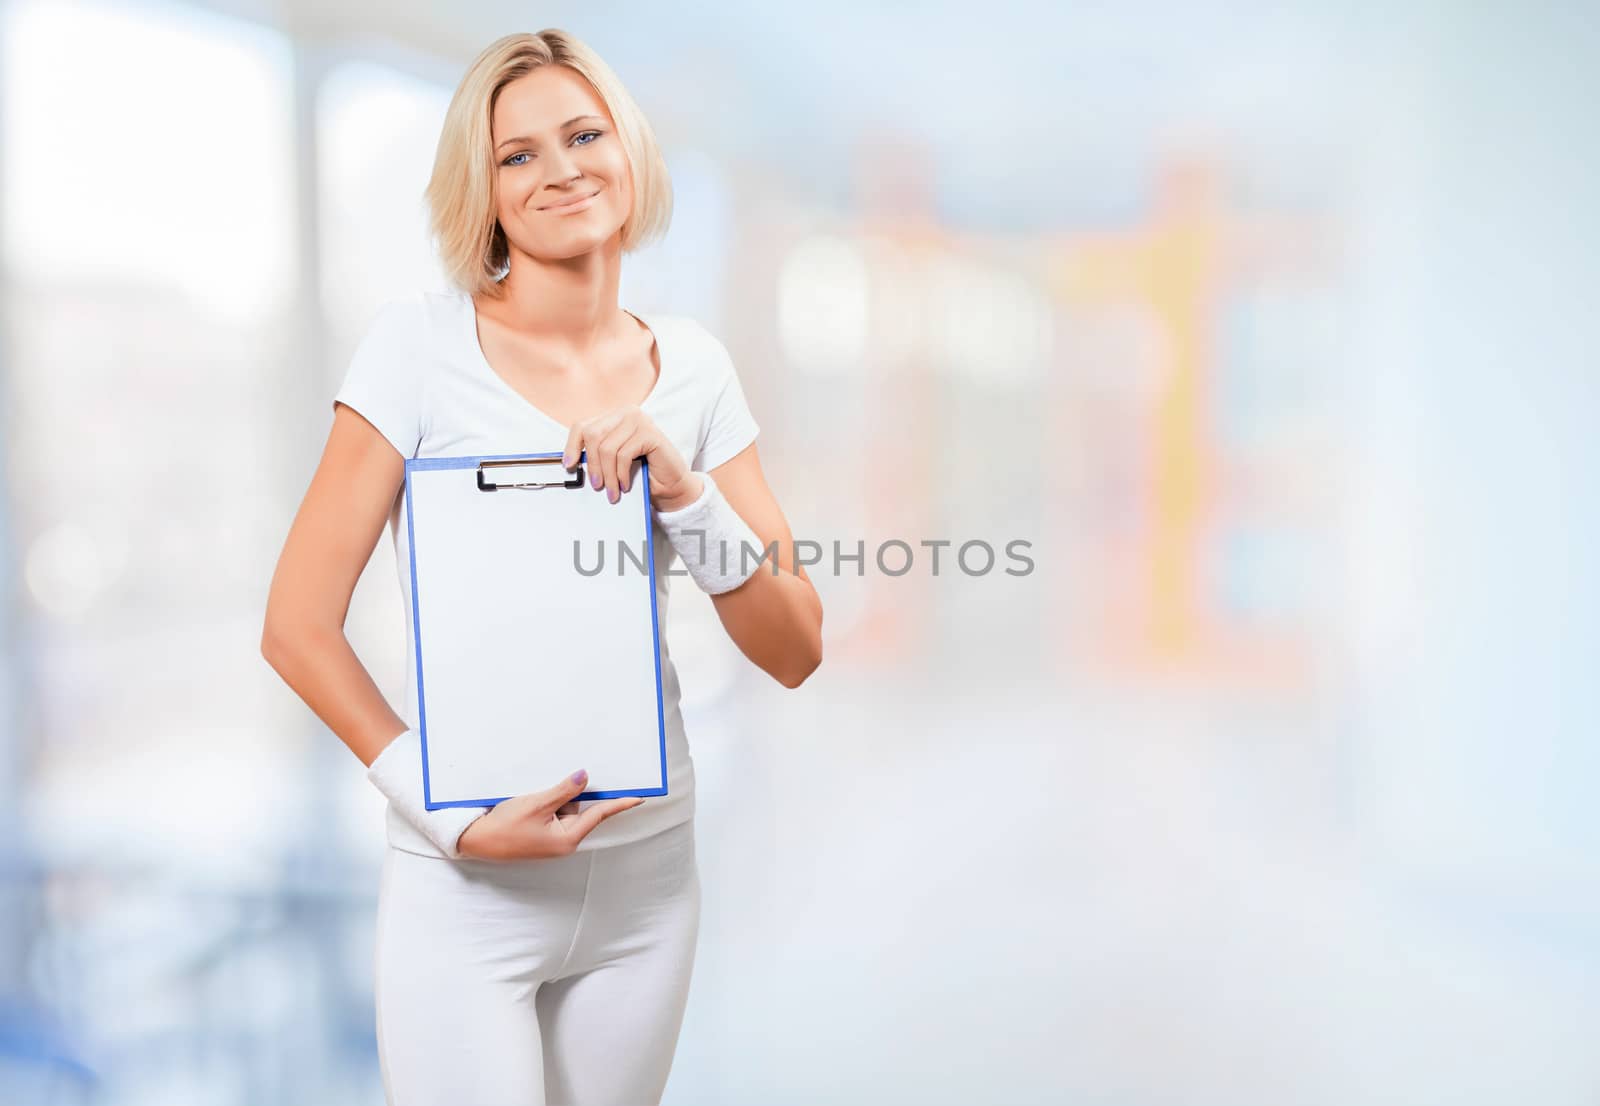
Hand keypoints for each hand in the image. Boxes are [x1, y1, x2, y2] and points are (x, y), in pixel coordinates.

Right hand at [456, 769, 645, 859]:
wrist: (476, 841)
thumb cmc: (504, 827)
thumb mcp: (536, 804)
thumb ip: (564, 791)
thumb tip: (585, 778)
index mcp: (567, 839)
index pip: (599, 815)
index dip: (619, 803)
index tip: (639, 797)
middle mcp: (563, 840)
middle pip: (582, 809)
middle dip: (575, 793)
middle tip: (568, 781)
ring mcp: (552, 837)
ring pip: (566, 808)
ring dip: (558, 796)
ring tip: (535, 795)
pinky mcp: (542, 833)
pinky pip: (554, 812)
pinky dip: (550, 801)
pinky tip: (534, 797)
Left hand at [561, 405, 703, 510]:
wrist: (671, 484)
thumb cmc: (642, 472)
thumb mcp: (613, 460)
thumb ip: (596, 453)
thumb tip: (570, 461)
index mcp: (614, 417)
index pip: (582, 426)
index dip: (572, 446)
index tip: (570, 465)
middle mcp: (626, 413)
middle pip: (592, 435)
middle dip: (592, 465)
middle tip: (596, 485)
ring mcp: (639, 420)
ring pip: (607, 448)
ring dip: (607, 475)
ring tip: (612, 491)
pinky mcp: (650, 433)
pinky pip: (624, 455)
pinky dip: (621, 474)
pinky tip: (625, 484)